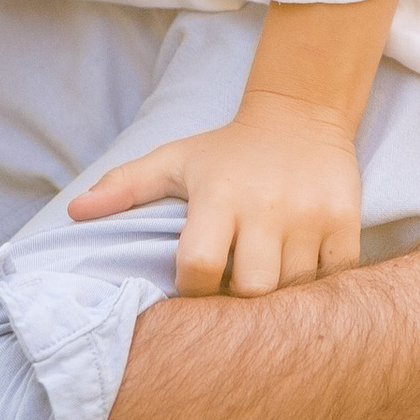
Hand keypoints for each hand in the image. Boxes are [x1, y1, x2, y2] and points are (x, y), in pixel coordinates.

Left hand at [67, 96, 365, 295]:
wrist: (301, 116)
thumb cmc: (227, 150)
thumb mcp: (174, 160)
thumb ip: (124, 186)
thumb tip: (73, 212)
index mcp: (219, 195)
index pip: (198, 266)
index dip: (191, 289)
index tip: (194, 286)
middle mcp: (267, 207)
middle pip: (251, 289)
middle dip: (238, 304)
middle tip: (232, 297)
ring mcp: (311, 216)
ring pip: (293, 291)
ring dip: (277, 301)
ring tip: (264, 287)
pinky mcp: (346, 222)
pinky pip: (335, 279)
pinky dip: (317, 289)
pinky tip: (299, 279)